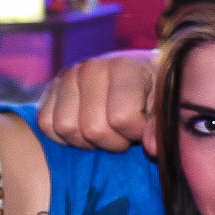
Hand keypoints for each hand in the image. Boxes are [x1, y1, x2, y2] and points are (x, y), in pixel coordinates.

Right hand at [37, 49, 155, 152]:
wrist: (139, 76)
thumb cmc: (156, 94)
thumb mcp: (167, 107)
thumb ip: (162, 126)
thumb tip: (151, 147)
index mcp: (124, 67)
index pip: (121, 118)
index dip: (134, 132)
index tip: (143, 124)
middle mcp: (91, 67)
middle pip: (92, 128)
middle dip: (113, 141)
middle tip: (124, 132)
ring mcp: (68, 77)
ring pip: (66, 128)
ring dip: (88, 141)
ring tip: (106, 129)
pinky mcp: (51, 90)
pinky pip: (47, 124)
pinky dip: (65, 136)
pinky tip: (85, 129)